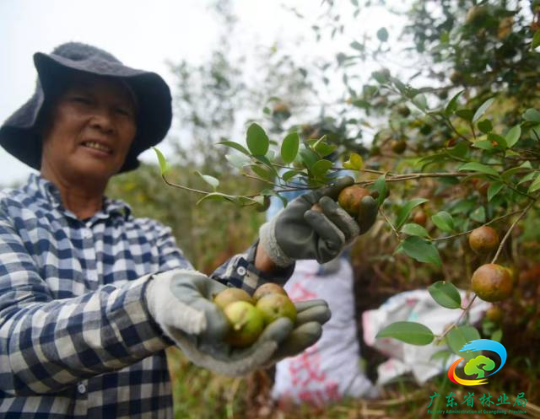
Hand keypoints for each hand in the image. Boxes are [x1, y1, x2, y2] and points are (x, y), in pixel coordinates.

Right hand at [146, 269, 330, 375]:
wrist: (174, 293)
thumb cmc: (170, 300)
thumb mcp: (177, 305)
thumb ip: (193, 316)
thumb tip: (220, 327)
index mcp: (215, 357)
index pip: (244, 361)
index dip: (266, 347)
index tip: (283, 327)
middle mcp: (235, 352)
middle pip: (270, 351)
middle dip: (295, 339)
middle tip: (318, 325)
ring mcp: (247, 338)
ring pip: (280, 336)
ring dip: (303, 324)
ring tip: (326, 310)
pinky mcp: (254, 323)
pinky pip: (278, 319)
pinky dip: (297, 311)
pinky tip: (317, 303)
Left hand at [259, 176, 377, 266]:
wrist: (278, 228)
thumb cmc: (298, 212)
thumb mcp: (315, 196)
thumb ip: (332, 190)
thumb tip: (350, 179)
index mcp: (345, 219)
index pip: (365, 215)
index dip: (372, 207)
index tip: (372, 194)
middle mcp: (345, 234)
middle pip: (363, 225)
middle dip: (363, 211)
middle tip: (362, 198)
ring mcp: (337, 246)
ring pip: (349, 231)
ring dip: (335, 213)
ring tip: (318, 204)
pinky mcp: (327, 254)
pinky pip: (335, 239)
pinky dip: (323, 224)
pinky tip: (310, 215)